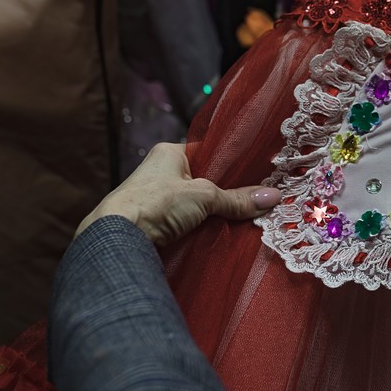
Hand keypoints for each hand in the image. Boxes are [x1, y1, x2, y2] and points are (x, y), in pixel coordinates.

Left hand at [75, 142, 280, 244]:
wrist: (116, 237)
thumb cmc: (156, 202)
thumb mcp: (204, 196)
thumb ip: (237, 199)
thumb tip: (273, 197)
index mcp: (168, 153)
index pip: (206, 154)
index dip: (230, 165)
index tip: (255, 175)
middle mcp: (160, 173)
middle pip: (203, 182)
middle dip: (224, 194)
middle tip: (254, 201)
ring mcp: (155, 200)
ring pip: (194, 206)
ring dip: (211, 215)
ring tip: (243, 221)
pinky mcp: (153, 224)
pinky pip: (184, 224)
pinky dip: (199, 230)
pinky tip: (219, 237)